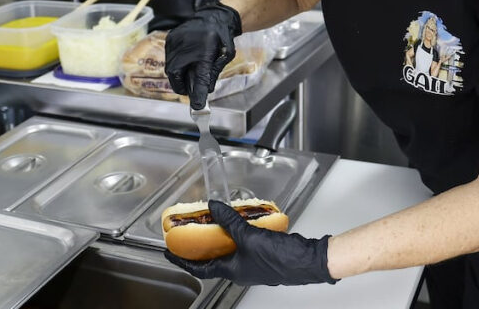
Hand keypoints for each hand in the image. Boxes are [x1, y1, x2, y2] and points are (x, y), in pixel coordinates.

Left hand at [164, 200, 338, 286]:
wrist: (308, 261)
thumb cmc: (280, 259)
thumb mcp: (249, 236)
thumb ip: (230, 221)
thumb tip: (214, 208)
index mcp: (232, 271)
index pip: (199, 268)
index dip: (182, 260)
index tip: (169, 253)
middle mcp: (240, 270)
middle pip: (214, 258)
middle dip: (201, 244)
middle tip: (190, 232)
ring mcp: (253, 263)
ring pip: (230, 249)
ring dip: (221, 236)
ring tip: (214, 220)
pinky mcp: (264, 255)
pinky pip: (245, 244)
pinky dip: (239, 233)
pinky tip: (242, 220)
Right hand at [165, 0, 241, 109]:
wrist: (213, 16)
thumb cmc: (222, 37)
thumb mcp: (226, 55)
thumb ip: (214, 73)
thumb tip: (205, 90)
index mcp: (206, 51)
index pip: (200, 77)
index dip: (198, 92)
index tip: (198, 106)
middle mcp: (188, 46)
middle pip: (177, 75)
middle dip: (182, 86)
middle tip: (189, 90)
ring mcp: (176, 41)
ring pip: (171, 68)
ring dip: (178, 76)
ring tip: (188, 75)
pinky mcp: (170, 39)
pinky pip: (169, 58)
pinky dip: (175, 65)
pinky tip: (184, 63)